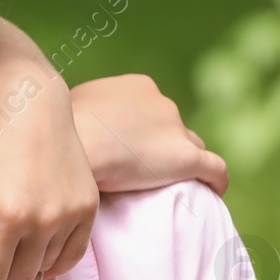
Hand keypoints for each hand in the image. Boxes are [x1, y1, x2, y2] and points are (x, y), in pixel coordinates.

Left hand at [0, 68, 99, 279]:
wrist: (32, 106)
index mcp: (6, 215)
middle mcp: (43, 220)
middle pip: (18, 276)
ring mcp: (71, 215)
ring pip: (45, 269)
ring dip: (24, 268)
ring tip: (9, 250)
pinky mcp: (89, 208)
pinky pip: (71, 256)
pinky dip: (52, 261)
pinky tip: (36, 249)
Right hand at [71, 74, 229, 195]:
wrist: (75, 143)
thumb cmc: (62, 130)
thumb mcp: (68, 110)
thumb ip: (81, 114)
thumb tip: (70, 127)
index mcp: (138, 87)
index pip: (151, 109)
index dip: (141, 130)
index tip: (127, 149)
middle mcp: (162, 103)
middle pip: (172, 127)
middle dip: (162, 144)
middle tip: (144, 169)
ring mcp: (176, 130)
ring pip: (192, 146)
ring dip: (183, 161)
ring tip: (175, 183)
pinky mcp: (187, 158)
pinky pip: (215, 169)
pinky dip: (217, 180)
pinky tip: (214, 192)